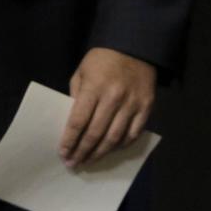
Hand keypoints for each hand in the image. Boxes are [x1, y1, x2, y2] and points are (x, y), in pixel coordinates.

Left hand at [59, 47, 156, 167]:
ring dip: (100, 153)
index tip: (63, 153)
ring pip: (115, 138)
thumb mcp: (82, 72)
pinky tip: (112, 149)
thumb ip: (76, 96)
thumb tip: (73, 124)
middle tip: (73, 164)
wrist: (135, 46)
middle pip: (95, 133)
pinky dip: (122, 145)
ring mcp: (132, 103)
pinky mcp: (147, 106)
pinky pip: (134, 133)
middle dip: (82, 152)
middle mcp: (114, 97)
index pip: (78, 122)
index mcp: (94, 87)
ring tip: (89, 161)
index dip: (69, 141)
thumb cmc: (102, 59)